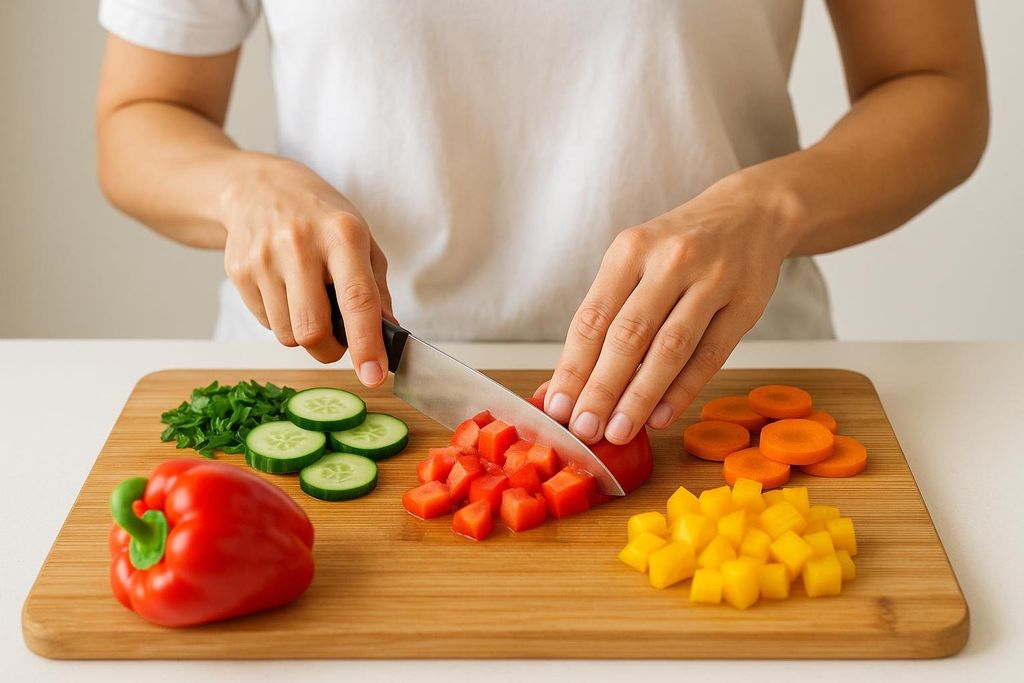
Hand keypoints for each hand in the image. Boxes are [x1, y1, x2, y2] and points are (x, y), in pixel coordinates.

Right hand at [219, 155, 393, 385]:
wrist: (258, 187)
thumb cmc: (320, 218)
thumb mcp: (360, 239)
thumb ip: (376, 289)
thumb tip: (388, 334)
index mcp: (342, 235)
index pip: (357, 300)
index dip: (367, 344)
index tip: (374, 375)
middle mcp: (300, 245)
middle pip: (312, 330)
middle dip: (330, 350)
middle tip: (338, 341)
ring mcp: (264, 258)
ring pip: (287, 335)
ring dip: (304, 335)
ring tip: (308, 303)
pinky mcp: (238, 270)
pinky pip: (265, 323)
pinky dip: (281, 320)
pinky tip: (285, 291)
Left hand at [544, 176, 798, 443]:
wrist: (750, 214)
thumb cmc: (678, 248)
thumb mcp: (636, 261)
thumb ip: (606, 314)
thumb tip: (566, 382)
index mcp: (630, 249)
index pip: (593, 317)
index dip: (573, 366)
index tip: (558, 406)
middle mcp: (669, 260)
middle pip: (628, 335)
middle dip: (602, 389)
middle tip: (584, 429)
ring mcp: (712, 281)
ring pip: (670, 348)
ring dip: (640, 397)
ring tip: (618, 431)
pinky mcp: (745, 304)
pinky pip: (710, 356)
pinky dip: (682, 391)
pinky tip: (660, 417)